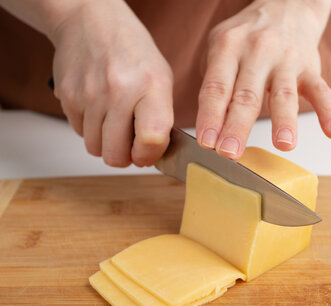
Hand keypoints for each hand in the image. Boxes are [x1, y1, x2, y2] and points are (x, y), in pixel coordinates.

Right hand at [50, 0, 173, 166]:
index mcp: (151, 86)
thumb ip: (161, 117)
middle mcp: (119, 91)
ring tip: (115, 123)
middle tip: (130, 144)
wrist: (90, 22)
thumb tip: (154, 155)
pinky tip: (99, 110)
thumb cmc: (132, 52)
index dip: (149, 156)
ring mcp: (90, 95)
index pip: (151, 139)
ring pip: (95, 149)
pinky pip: (80, 133)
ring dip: (106, 144)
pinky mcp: (67, 97)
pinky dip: (90, 129)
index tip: (148, 154)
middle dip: (125, 157)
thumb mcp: (161, 78)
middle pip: (116, 155)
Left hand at [196, 0, 330, 159]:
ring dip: (284, 121)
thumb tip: (212, 129)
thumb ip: (215, 85)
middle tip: (230, 152)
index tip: (207, 141)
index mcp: (229, 47)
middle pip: (247, 96)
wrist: (287, 6)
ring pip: (284, 94)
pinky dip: (329, 112)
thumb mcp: (221, 48)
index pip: (217, 87)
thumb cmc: (248, 35)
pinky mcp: (310, 68)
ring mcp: (286, 61)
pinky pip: (321, 91)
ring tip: (283, 144)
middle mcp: (257, 52)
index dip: (210, 116)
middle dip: (237, 127)